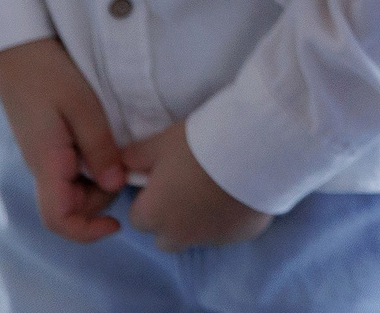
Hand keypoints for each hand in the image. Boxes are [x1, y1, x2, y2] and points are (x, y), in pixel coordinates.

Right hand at [0, 38, 126, 241]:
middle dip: (102, 199)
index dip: (87, 232)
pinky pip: (68, 170)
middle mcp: (41, 167)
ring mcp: (43, 157)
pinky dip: (90, 166)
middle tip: (127, 167)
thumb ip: (99, 147)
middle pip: (71, 206)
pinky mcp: (47, 145)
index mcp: (46, 163)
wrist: (18, 49)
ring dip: (97, 181)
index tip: (117, 224)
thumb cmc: (49, 73)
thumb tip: (116, 185)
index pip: (58, 219)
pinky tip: (104, 143)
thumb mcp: (83, 106)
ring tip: (117, 151)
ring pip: (71, 189)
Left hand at [121, 119, 273, 250]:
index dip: (149, 198)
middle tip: (187, 186)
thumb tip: (124, 164)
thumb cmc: (199, 144)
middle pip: (165, 237)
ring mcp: (213, 238)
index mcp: (154, 215)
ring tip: (217, 185)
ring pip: (198, 235)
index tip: (163, 179)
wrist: (255, 148)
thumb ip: (137, 156)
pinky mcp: (243, 235)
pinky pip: (230, 229)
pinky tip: (240, 189)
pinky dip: (230, 215)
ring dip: (201, 219)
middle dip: (171, 218)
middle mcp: (180, 235)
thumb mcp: (161, 141)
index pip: (138, 217)